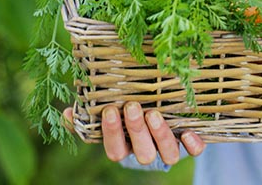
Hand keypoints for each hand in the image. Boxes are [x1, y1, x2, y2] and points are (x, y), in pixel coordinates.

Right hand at [62, 102, 205, 164]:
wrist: (164, 120)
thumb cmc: (128, 115)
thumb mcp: (108, 115)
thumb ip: (87, 117)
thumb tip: (68, 112)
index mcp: (126, 147)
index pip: (115, 150)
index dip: (112, 133)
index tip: (110, 110)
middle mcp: (147, 151)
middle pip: (141, 152)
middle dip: (136, 130)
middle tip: (133, 107)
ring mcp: (168, 149)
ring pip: (167, 154)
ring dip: (160, 135)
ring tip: (155, 114)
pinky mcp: (189, 145)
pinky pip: (194, 152)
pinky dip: (193, 144)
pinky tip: (187, 132)